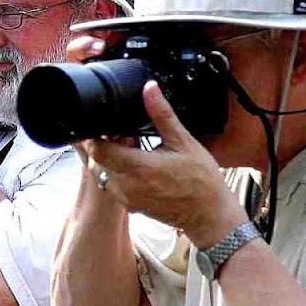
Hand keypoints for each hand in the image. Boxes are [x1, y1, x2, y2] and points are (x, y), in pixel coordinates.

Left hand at [83, 80, 247, 249]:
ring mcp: (127, 198)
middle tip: (121, 131)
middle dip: (103, 143)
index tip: (104, 122)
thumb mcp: (183, 142)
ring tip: (131, 145)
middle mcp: (126, 186)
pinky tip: (137, 162)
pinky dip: (118, 171)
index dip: (95, 134)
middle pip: (97, 160)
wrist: (210, 215)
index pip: (97, 149)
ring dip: (111, 158)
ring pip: (103, 173)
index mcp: (137, 168)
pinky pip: (114, 185)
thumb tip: (149, 89)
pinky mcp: (131, 205)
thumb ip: (162, 115)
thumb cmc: (201, 181)